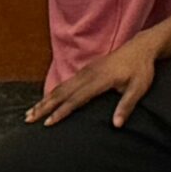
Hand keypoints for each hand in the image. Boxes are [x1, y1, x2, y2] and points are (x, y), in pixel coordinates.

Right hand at [27, 35, 160, 127]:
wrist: (142, 47)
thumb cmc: (142, 69)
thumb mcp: (139, 87)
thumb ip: (127, 105)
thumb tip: (117, 125)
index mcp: (100, 79)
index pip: (77, 98)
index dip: (62, 111)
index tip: (47, 123)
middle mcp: (89, 73)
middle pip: (62, 92)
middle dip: (44, 106)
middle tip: (28, 119)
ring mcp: (87, 70)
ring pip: (62, 87)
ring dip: (45, 100)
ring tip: (30, 113)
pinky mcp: (87, 69)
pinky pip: (66, 82)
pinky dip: (53, 92)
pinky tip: (46, 100)